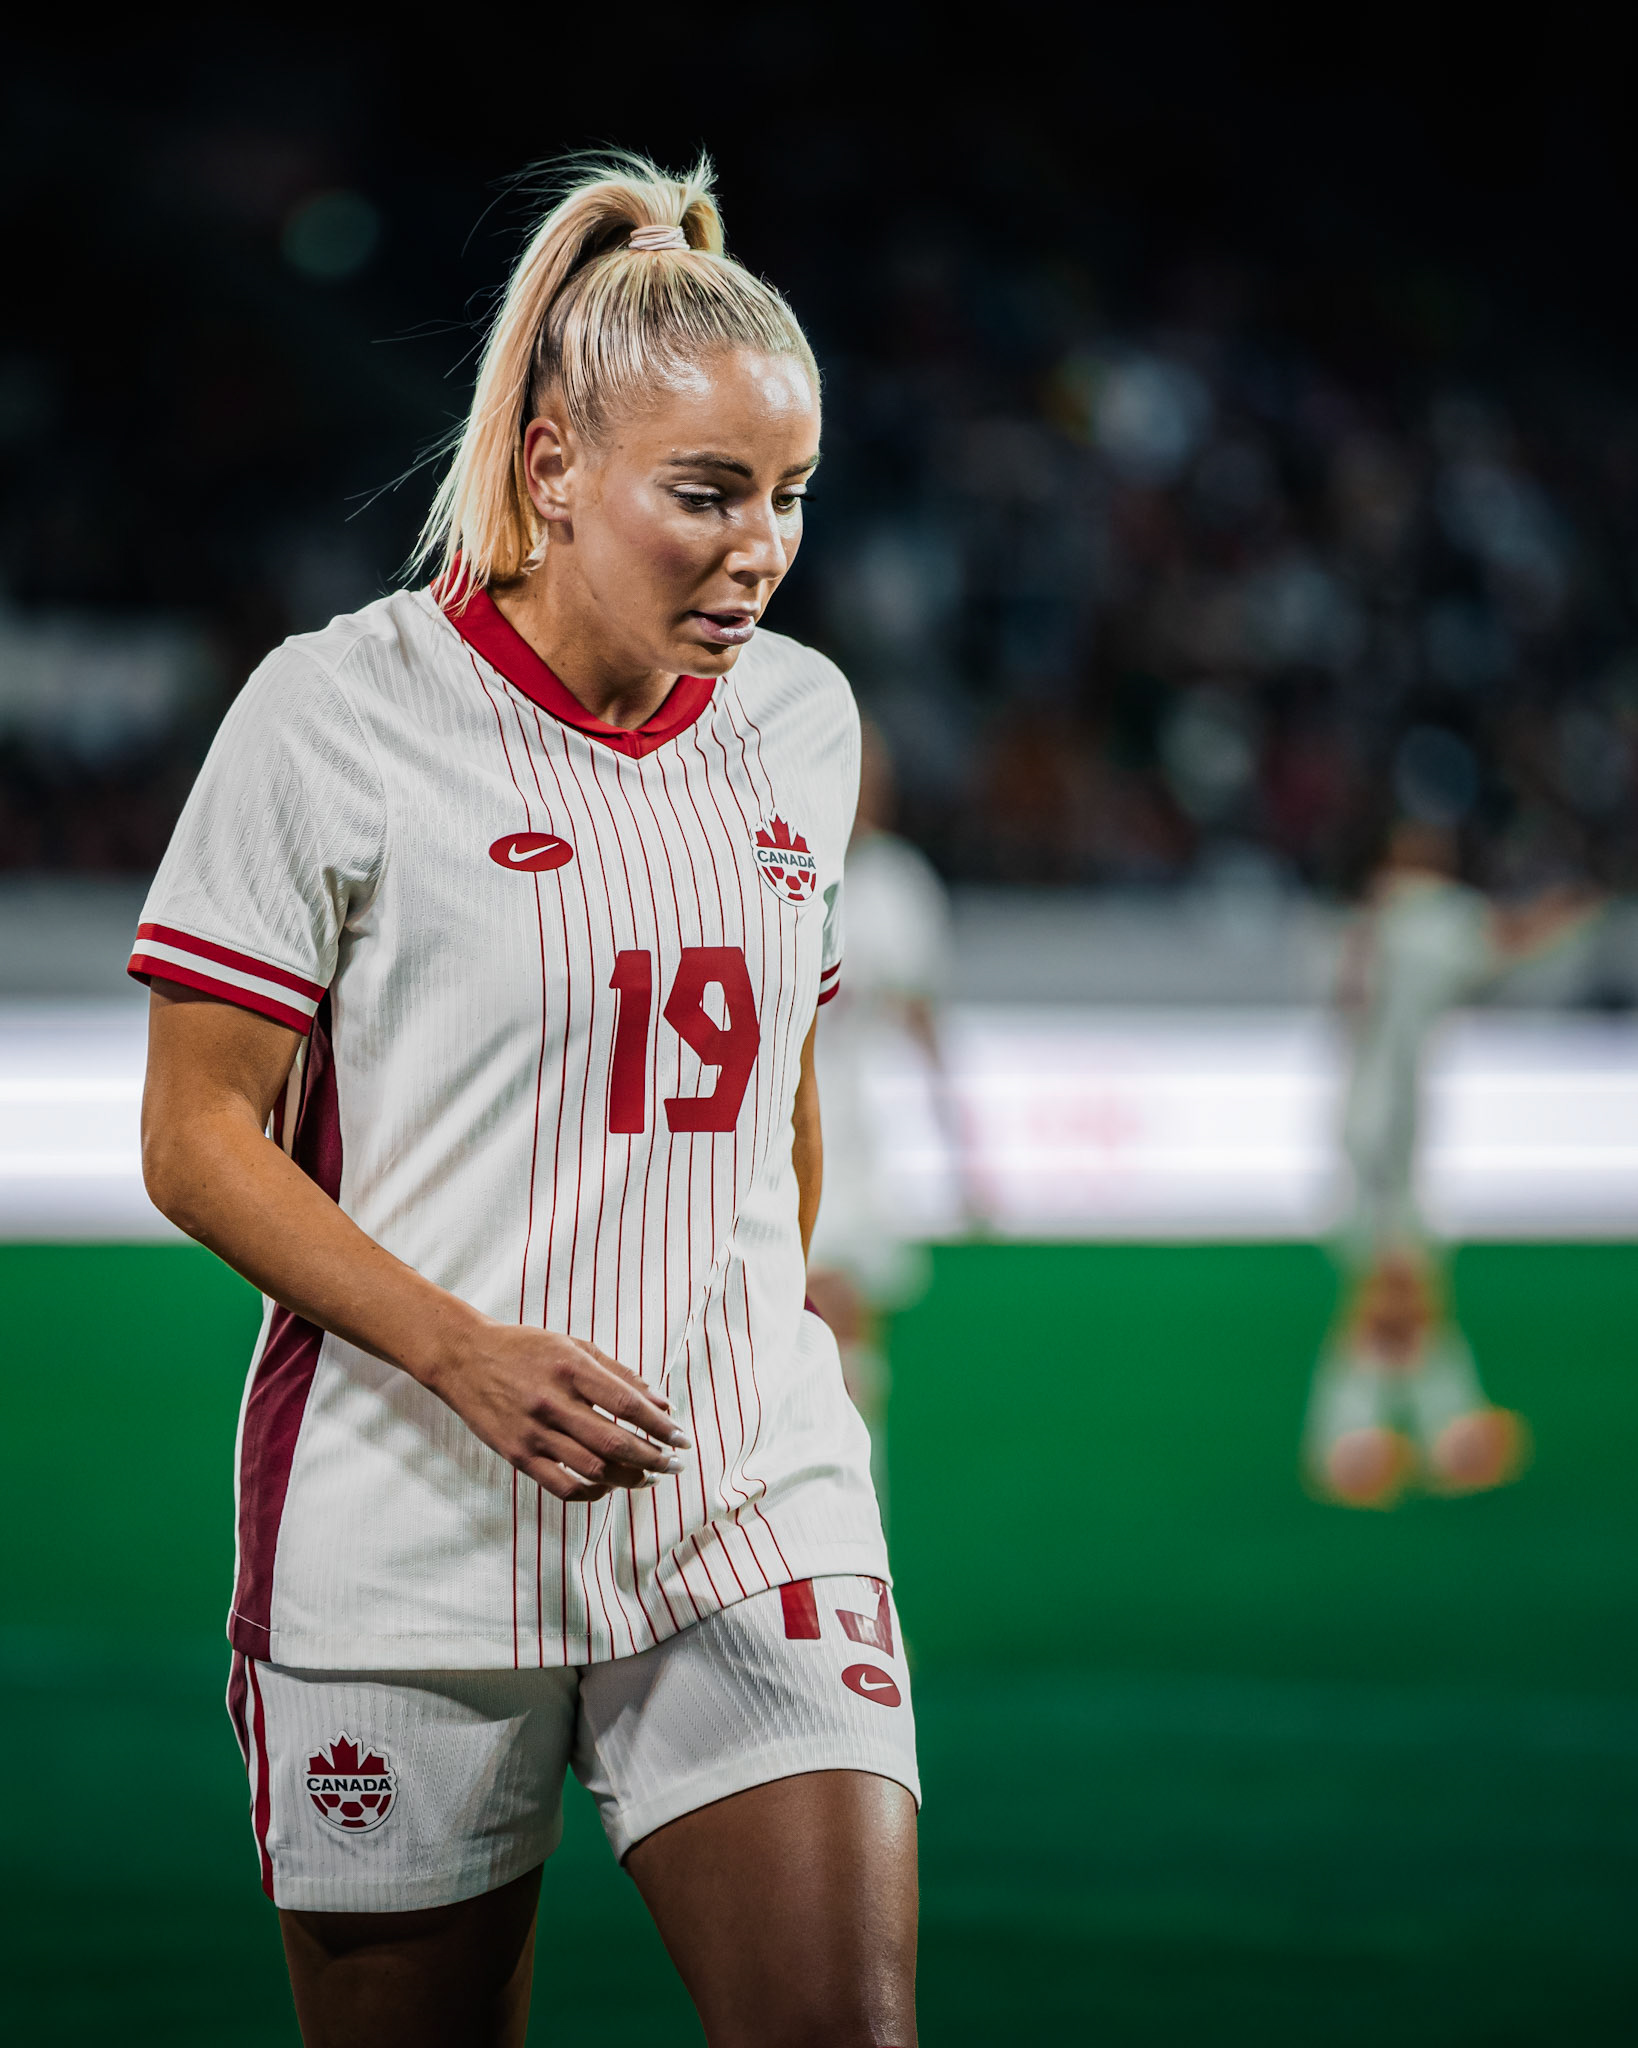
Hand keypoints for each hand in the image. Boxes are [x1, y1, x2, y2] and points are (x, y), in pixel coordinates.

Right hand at [420, 1320, 690, 1503]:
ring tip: (650, 1477)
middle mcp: (552, 1403)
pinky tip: (609, 1487)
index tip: (683, 1438)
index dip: (661, 1426)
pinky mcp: (518, 1456)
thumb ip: (618, 1374)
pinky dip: (592, 1493)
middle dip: (654, 1458)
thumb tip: (662, 1402)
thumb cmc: (525, 1349)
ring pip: (593, 1470)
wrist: (464, 1358)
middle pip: (615, 1443)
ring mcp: (533, 1433)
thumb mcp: (573, 1346)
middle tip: (675, 1465)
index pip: (628, 1405)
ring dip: (629, 1479)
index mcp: (571, 1369)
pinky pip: (562, 1486)